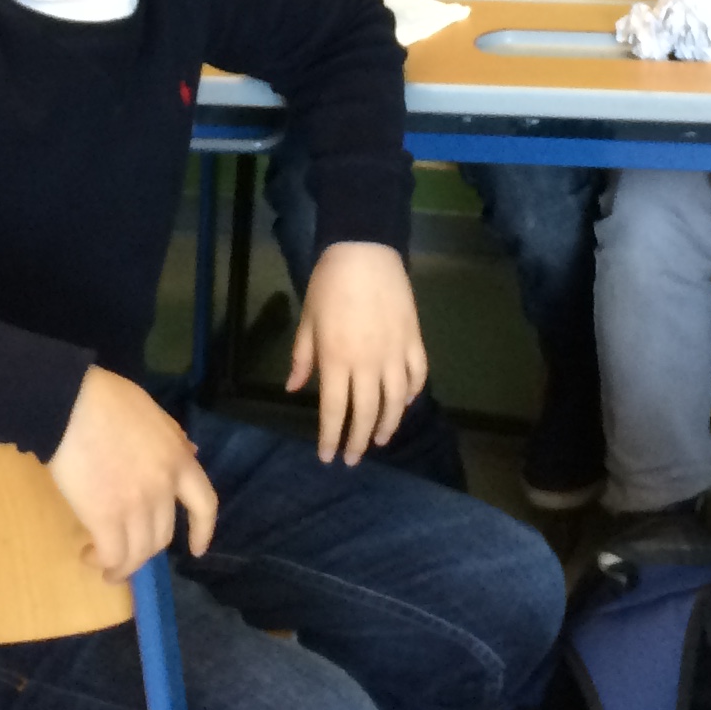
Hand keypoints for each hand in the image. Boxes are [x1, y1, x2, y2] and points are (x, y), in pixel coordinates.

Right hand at [46, 365, 217, 581]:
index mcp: (179, 460)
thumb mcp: (155, 415)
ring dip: (123, 565)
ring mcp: (136, 505)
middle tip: (127, 550)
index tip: (196, 550)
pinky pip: (113, 554)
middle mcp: (164, 488)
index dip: (203, 532)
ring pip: (139, 552)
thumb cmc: (109, 401)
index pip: (205, 505)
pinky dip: (104, 563)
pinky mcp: (105, 516)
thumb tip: (190, 452)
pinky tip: (90, 557)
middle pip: (163, 536)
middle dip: (146, 550)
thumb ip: (174, 439)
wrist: (72, 404)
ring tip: (105, 565)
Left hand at [287, 241, 429, 462]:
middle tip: (354, 459)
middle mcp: (367, 362)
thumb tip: (293, 389)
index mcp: (336, 359)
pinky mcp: (413, 339)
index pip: (333, 410)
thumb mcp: (307, 321)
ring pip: (396, 400)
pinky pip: (417, 374)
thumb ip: (303, 358)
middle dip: (359, 441)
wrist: (364, 251)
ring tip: (381, 439)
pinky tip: (405, 402)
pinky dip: (413, 392)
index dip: (330, 437)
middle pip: (366, 412)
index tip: (327, 456)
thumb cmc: (328, 284)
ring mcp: (394, 351)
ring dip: (389, 424)